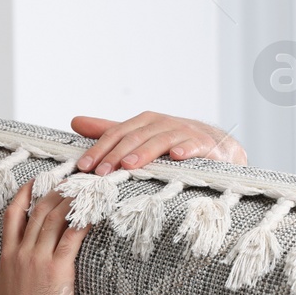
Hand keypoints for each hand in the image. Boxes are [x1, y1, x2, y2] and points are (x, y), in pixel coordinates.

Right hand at [0, 181, 87, 294]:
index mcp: (7, 254)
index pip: (13, 215)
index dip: (24, 194)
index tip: (35, 181)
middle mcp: (23, 251)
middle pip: (39, 211)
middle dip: (55, 192)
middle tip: (69, 182)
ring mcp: (40, 258)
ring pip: (56, 219)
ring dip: (70, 202)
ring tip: (83, 191)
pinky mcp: (59, 268)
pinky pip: (72, 237)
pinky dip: (83, 222)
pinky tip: (91, 213)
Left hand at [71, 111, 246, 173]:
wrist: (220, 147)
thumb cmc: (175, 142)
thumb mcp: (141, 136)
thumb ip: (111, 131)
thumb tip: (75, 121)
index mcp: (144, 122)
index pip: (116, 134)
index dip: (99, 149)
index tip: (83, 167)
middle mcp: (162, 124)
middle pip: (134, 138)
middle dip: (115, 155)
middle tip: (100, 173)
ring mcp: (184, 133)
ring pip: (160, 141)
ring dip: (144, 153)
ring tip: (128, 166)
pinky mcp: (205, 144)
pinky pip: (194, 147)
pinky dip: (185, 150)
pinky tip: (176, 158)